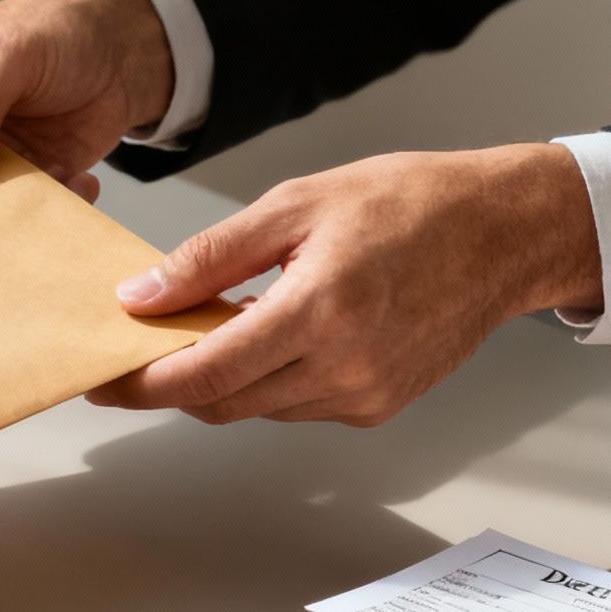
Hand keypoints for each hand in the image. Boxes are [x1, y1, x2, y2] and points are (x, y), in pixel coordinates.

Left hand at [89, 144, 600, 424]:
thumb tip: (141, 296)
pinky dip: (268, 380)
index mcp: (320, 311)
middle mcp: (346, 367)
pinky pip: (298, 406)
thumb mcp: (295, 204)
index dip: (144, 384)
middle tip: (133, 356)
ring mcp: (366, 395)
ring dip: (221, 380)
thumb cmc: (411, 203)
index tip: (104, 380)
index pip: (205, 374)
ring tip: (205, 330)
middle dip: (171, 386)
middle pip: (223, 403)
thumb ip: (211, 256)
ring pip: (258, 408)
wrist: (506, 231)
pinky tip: (268, 337)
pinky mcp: (380, 406)